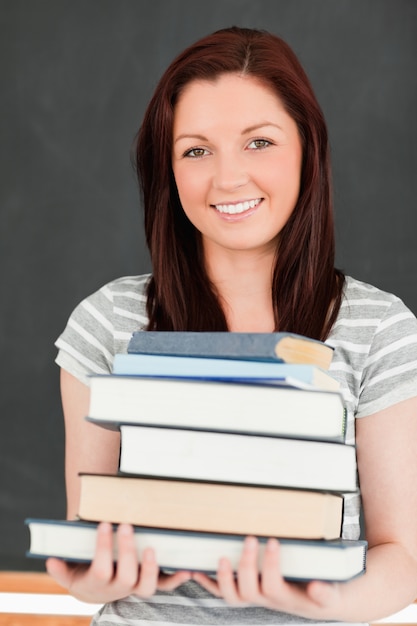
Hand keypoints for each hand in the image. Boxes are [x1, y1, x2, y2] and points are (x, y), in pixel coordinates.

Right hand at [46, 523, 190, 603]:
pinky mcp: (150, 583)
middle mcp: (118, 588)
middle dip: (127, 550)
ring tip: (151, 547)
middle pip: (126, 576)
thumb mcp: (68, 572)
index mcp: (97, 584)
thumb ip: (61, 568)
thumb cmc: (82, 572)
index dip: (103, 548)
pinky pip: (165, 585)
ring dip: (151, 567)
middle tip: (126, 525)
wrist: (95, 590)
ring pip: (146, 586)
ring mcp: (135, 587)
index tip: (103, 524)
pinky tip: (188, 568)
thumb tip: (51, 559)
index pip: (101, 569)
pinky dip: (177, 578)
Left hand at [192, 536, 340, 618]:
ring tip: (221, 557)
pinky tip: (196, 570)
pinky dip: (208, 582)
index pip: (272, 585)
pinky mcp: (245, 591)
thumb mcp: (330, 595)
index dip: (270, 565)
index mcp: (285, 598)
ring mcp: (253, 597)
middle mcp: (266, 600)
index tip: (272, 540)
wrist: (314, 602)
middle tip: (249, 538)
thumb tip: (317, 586)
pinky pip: (222, 592)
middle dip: (246, 564)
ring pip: (232, 596)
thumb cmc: (321, 595)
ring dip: (223, 577)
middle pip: (248, 590)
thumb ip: (325, 593)